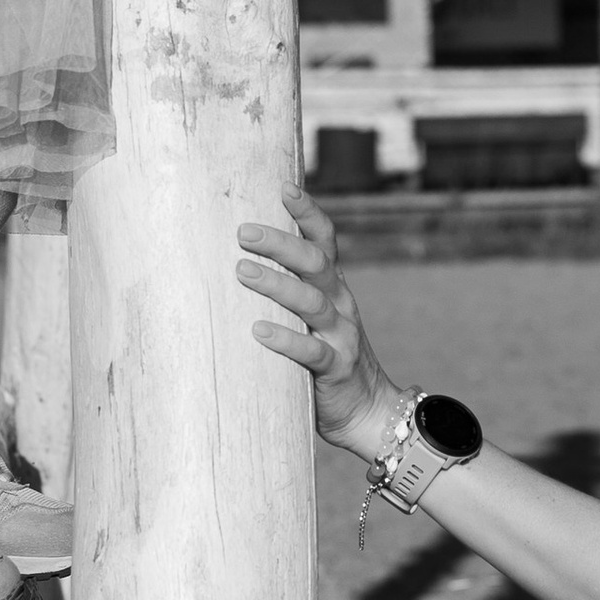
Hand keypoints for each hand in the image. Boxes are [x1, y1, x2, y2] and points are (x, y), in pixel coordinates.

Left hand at [236, 193, 400, 452]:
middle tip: (243, 232)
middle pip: (314, 263)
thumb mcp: (312, 318)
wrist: (366, 411)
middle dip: (280, 242)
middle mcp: (340, 304)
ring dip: (276, 284)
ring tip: (242, 271)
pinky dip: (286, 340)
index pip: (324, 240)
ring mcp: (341, 335)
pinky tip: (259, 332)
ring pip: (311, 301)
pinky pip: (312, 352)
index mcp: (334, 287)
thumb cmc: (325, 357)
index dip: (307, 212)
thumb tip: (234, 262)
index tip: (283, 187)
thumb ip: (288, 292)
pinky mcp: (336, 369)